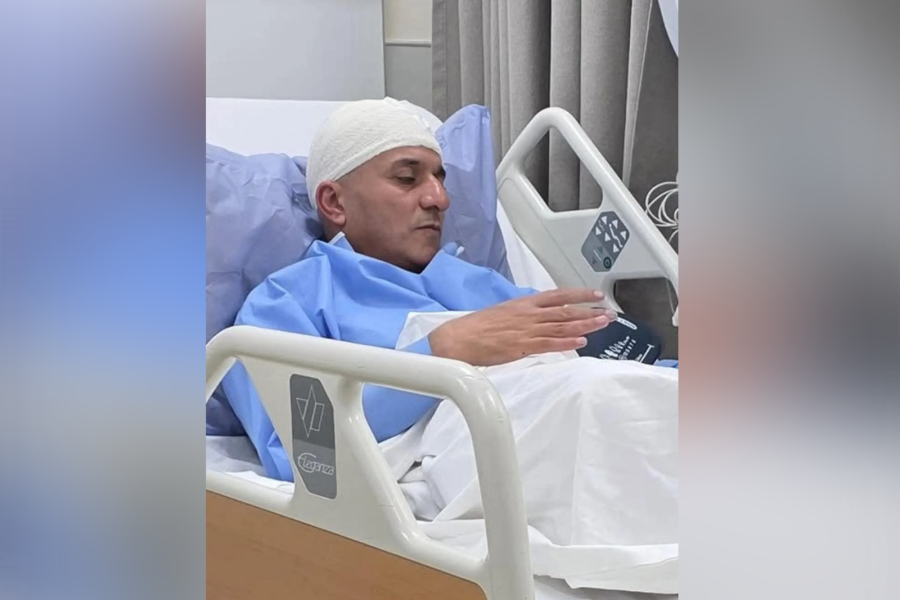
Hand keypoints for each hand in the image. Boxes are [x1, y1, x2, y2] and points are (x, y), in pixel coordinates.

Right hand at [428, 288, 616, 366]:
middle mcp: (528, 314)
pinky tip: (581, 342)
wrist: (458, 338)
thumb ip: (524, 313)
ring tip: (603, 324)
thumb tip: (540, 315)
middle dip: (589, 312)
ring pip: (561, 326)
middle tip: (610, 313)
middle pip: (565, 310)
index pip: (558, 295)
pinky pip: (548, 344)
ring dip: (585, 325)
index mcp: (524, 303)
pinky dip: (566, 343)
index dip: (579, 295)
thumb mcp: (504, 312)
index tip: (597, 295)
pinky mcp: (521, 346)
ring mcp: (526, 330)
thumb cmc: (478, 327)